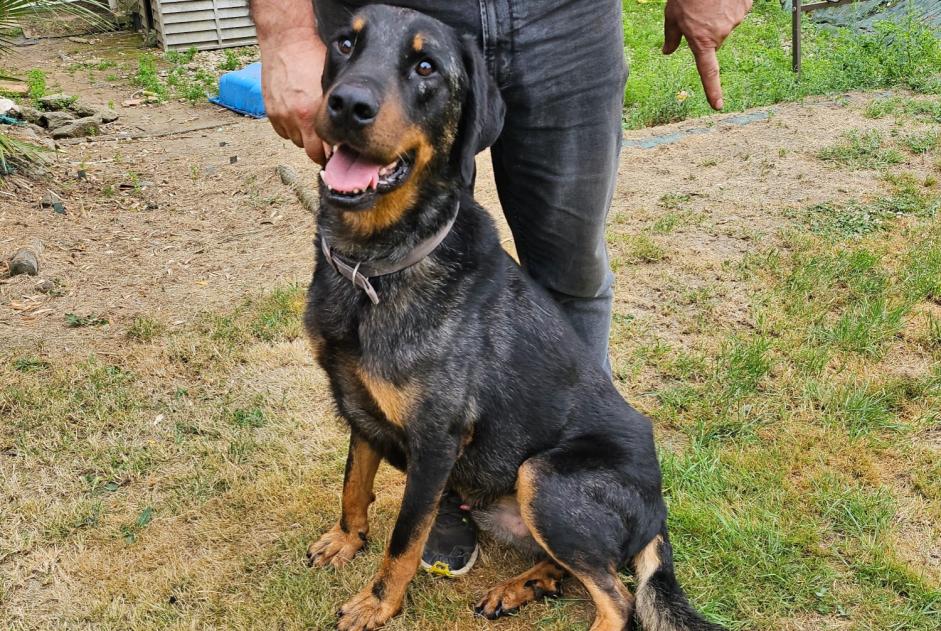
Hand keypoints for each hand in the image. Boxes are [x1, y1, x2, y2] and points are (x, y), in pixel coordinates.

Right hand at [259, 37, 327, 163]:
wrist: (287, 40)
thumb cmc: (313, 57)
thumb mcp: (331, 85)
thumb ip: (334, 110)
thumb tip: (346, 130)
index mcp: (314, 113)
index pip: (324, 150)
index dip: (332, 153)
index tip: (338, 154)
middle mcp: (296, 117)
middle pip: (310, 151)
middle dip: (319, 150)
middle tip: (327, 146)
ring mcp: (281, 115)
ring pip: (296, 140)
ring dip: (304, 137)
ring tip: (312, 126)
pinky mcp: (270, 110)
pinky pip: (282, 131)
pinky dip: (290, 128)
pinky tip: (298, 118)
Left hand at [662, 0, 752, 109]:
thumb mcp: (672, 15)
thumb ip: (671, 36)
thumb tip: (666, 52)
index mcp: (701, 41)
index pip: (707, 72)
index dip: (712, 90)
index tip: (718, 106)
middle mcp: (720, 35)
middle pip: (716, 41)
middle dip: (708, 31)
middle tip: (699, 14)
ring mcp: (735, 20)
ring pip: (727, 25)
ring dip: (718, 16)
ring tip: (709, 2)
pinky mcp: (745, 7)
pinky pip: (738, 10)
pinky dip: (730, 4)